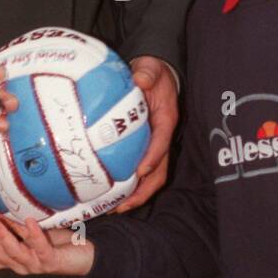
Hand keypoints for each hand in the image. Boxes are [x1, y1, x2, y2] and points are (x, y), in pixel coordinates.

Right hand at [0, 212, 94, 275]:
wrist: (86, 257)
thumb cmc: (58, 244)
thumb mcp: (33, 232)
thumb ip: (17, 226)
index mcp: (15, 257)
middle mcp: (22, 264)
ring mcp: (35, 265)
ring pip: (15, 252)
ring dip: (3, 236)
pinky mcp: (51, 262)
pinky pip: (40, 249)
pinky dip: (34, 235)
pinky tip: (29, 221)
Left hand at [114, 57, 178, 212]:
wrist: (154, 75)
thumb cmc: (153, 73)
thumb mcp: (152, 68)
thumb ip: (147, 72)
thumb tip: (140, 79)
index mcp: (166, 120)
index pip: (162, 142)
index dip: (153, 157)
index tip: (140, 171)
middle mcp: (162, 137)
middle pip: (159, 170)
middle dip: (143, 190)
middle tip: (122, 205)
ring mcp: (154, 145)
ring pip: (151, 177)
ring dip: (136, 194)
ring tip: (115, 208)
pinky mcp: (144, 148)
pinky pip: (139, 171)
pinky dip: (128, 186)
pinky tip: (111, 195)